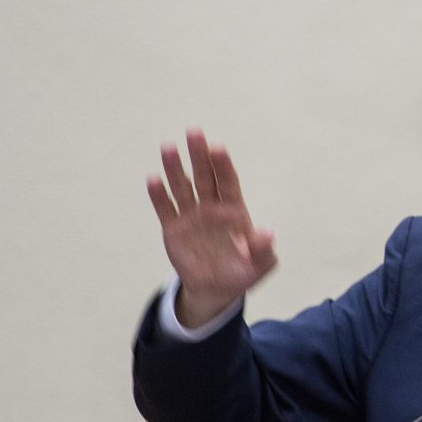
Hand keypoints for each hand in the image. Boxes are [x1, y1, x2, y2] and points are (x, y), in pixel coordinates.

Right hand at [147, 129, 276, 326]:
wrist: (217, 290)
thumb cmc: (243, 272)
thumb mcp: (260, 265)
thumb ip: (264, 249)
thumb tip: (268, 231)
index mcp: (234, 211)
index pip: (228, 183)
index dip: (223, 165)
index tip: (218, 147)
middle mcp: (212, 207)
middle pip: (205, 176)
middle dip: (199, 155)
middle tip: (194, 131)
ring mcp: (192, 216)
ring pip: (183, 187)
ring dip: (175, 168)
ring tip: (168, 147)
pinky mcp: (174, 229)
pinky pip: (165, 208)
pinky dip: (159, 195)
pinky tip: (153, 178)